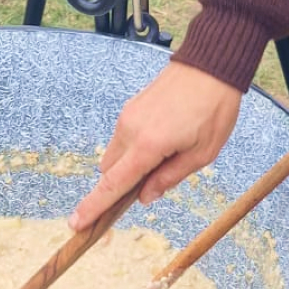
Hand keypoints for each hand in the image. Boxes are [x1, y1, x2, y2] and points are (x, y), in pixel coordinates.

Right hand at [68, 62, 242, 229]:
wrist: (211, 66)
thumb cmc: (213, 110)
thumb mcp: (202, 153)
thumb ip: (170, 177)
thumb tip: (144, 197)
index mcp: (148, 145)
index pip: (113, 184)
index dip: (94, 206)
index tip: (75, 223)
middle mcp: (130, 130)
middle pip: (109, 172)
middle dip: (122, 185)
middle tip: (152, 184)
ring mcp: (127, 117)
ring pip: (115, 155)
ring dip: (130, 166)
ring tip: (169, 154)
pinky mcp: (130, 108)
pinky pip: (123, 138)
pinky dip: (133, 149)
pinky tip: (163, 140)